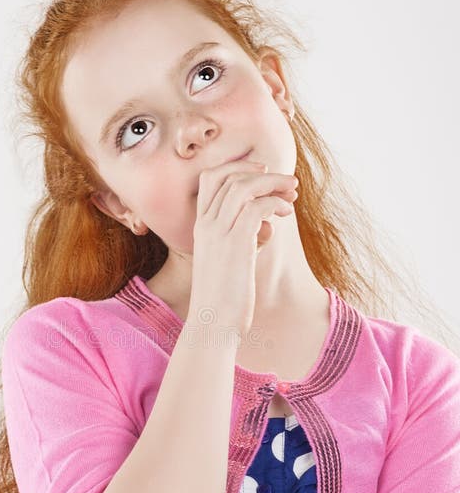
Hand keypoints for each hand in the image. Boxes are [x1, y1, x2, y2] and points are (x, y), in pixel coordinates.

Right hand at [189, 158, 297, 336]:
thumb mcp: (227, 260)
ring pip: (245, 187)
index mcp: (200, 226)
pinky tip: (285, 214)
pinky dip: (275, 203)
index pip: (211, 177)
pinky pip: (257, 207)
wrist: (212, 325)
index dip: (239, 167)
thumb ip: (241, 239)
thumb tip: (265, 226)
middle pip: (230, 176)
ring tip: (292, 194)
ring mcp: (219, 233)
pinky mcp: (237, 245)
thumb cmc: (223, 298)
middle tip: (288, 183)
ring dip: (273, 184)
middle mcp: (206, 224)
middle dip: (263, 173)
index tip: (262, 173)